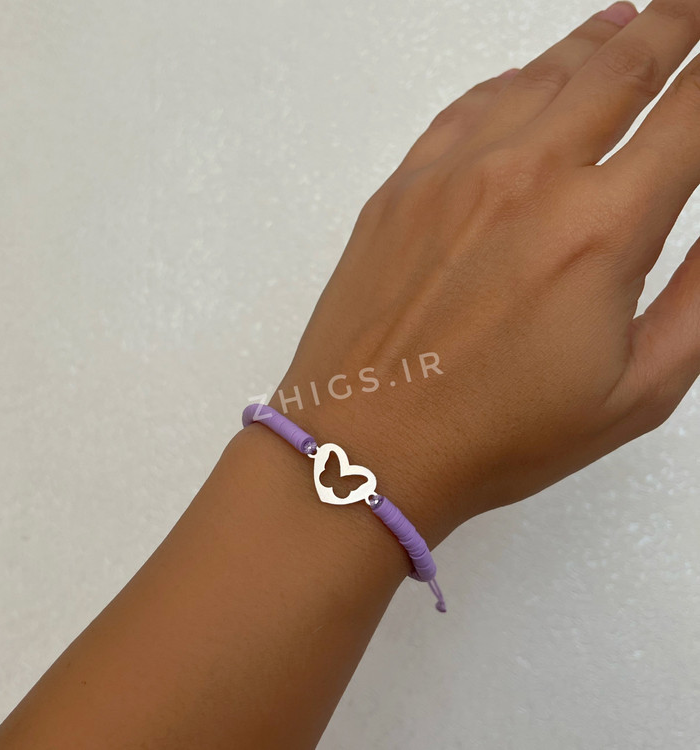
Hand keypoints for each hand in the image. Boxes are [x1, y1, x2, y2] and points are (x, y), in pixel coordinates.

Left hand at [272, 0, 699, 542]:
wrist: (366, 447)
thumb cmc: (494, 436)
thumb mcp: (635, 392)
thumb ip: (698, 298)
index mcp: (598, 230)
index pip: (689, 117)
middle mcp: (526, 179)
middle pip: (618, 69)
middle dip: (671, 29)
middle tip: (690, 9)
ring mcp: (452, 176)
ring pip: (541, 76)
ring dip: (594, 44)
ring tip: (627, 23)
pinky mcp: (400, 189)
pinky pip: (466, 107)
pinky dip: (512, 81)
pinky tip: (529, 76)